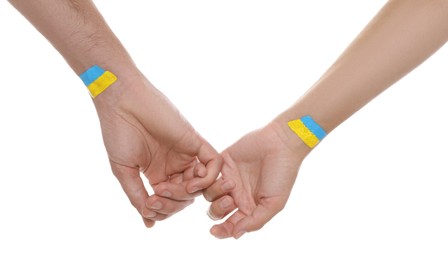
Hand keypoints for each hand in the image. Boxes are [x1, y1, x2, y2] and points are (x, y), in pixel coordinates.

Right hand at [94, 72, 221, 227]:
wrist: (122, 103)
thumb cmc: (118, 134)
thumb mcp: (125, 172)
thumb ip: (137, 197)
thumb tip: (149, 222)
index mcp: (158, 174)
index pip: (170, 202)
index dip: (163, 210)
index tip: (149, 205)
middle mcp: (175, 166)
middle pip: (187, 197)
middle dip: (174, 204)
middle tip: (157, 197)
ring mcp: (186, 154)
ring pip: (202, 184)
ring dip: (189, 194)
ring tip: (173, 189)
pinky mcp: (196, 141)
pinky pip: (213, 164)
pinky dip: (207, 178)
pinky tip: (191, 182)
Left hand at [204, 122, 307, 238]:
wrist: (280, 144)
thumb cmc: (282, 174)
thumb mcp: (274, 203)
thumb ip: (255, 221)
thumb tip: (235, 235)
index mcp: (249, 207)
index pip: (230, 224)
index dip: (222, 231)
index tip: (215, 231)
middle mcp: (237, 195)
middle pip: (216, 211)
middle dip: (218, 210)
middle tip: (229, 200)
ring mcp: (228, 178)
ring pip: (209, 194)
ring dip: (215, 192)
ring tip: (230, 182)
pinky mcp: (222, 163)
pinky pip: (206, 175)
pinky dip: (206, 177)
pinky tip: (219, 175)